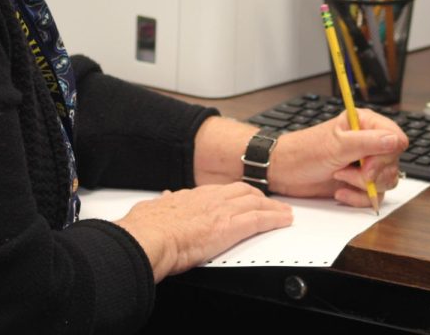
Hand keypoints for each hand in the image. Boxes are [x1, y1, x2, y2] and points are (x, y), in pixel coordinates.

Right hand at [115, 182, 291, 281]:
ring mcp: (222, 211)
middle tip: (269, 203)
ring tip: (283, 212)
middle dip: (259, 197)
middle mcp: (210, 199)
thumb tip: (163, 197)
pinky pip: (260, 220)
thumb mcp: (153, 209)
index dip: (235, 194)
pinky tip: (284, 221)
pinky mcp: (231, 227)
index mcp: (192, 196)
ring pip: (256, 203)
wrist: (148, 238)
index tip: (242, 198)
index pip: (221, 192)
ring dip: (272, 208)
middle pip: (243, 192)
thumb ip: (163, 203)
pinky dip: (275, 219)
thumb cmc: (146, 229)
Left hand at [268, 108, 408, 207]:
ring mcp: (365, 164)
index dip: (386, 155)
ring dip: (362, 186)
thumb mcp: (336, 146)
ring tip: (339, 177)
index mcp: (365, 124)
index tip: (366, 162)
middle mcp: (369, 142)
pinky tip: (340, 192)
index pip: (397, 138)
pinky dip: (358, 198)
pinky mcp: (359, 182)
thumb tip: (395, 140)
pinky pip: (374, 196)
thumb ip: (368, 142)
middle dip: (370, 173)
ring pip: (387, 181)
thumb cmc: (304, 152)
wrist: (285, 173)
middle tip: (345, 170)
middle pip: (393, 163)